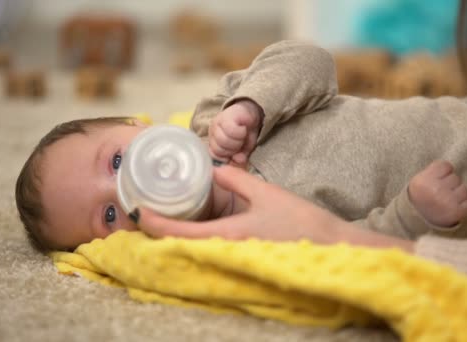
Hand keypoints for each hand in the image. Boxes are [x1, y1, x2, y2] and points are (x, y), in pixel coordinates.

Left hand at [134, 166, 413, 251]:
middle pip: (179, 244)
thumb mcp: (265, 192)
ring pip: (192, 248)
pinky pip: (209, 249)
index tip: (137, 211)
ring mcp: (233, 258)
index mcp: (227, 234)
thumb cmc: (300, 220)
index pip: (178, 232)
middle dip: (158, 230)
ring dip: (174, 234)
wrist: (329, 247)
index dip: (153, 222)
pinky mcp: (242, 258)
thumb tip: (215, 169)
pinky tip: (192, 226)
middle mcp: (225, 250)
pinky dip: (193, 238)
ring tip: (161, 216)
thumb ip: (236, 179)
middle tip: (144, 211)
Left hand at [208, 100, 262, 166]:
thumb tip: (239, 160)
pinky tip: (243, 128)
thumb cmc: (247, 131)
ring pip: (224, 141)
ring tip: (242, 136)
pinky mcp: (225, 117)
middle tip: (241, 143)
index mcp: (213, 141)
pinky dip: (240, 132)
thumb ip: (240, 156)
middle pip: (218, 150)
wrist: (252, 111)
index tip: (237, 152)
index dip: (227, 157)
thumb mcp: (244, 148)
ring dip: (237, 141)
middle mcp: (212, 132)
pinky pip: (231, 131)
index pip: (214, 156)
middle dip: (232, 150)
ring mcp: (217, 123)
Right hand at [408, 160, 466, 226]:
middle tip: (440, 193)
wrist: (418, 221)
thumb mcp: (419, 181)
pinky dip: (463, 205)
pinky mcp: (457, 213)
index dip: (443, 172)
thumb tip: (452, 167)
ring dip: (458, 194)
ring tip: (447, 200)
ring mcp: (447, 202)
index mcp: (423, 181)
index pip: (445, 166)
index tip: (437, 180)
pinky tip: (453, 208)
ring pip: (464, 189)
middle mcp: (435, 190)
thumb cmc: (421, 197)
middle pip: (455, 177)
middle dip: (450, 184)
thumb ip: (433, 171)